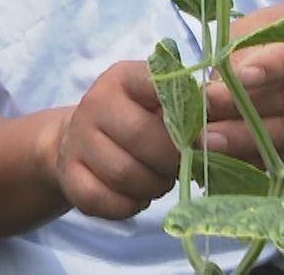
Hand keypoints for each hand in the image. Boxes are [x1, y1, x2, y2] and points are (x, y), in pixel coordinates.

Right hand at [47, 61, 182, 220]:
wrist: (78, 141)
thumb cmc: (133, 120)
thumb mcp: (156, 103)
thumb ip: (184, 107)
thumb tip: (215, 118)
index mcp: (123, 78)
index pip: (157, 84)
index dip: (184, 113)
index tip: (198, 134)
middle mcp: (95, 102)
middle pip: (143, 137)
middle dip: (170, 160)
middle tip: (177, 166)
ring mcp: (77, 139)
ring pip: (124, 173)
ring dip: (151, 186)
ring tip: (157, 181)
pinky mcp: (69, 175)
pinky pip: (104, 199)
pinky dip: (128, 205)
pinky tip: (134, 196)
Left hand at [199, 2, 283, 167]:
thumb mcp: (266, 25)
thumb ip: (242, 49)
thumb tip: (211, 85)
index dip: (271, 67)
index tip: (240, 77)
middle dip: (240, 113)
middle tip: (202, 122)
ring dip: (243, 141)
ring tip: (207, 144)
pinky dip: (256, 158)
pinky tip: (227, 159)